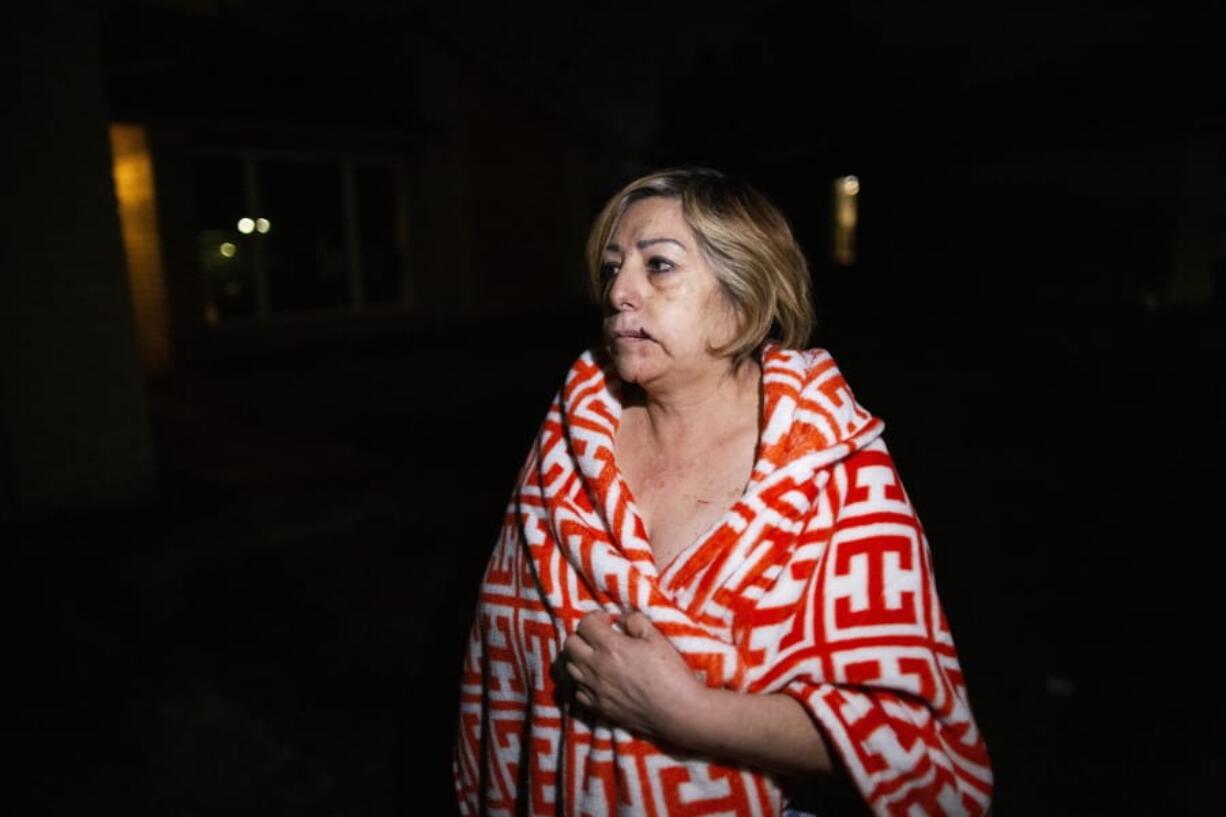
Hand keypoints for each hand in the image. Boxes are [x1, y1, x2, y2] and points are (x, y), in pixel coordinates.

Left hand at [560, 610, 703, 740]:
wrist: (677, 711)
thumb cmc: (670, 673)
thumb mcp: (657, 638)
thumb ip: (635, 621)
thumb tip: (621, 619)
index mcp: (610, 647)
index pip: (585, 624)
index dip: (596, 617)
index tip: (609, 621)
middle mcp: (596, 668)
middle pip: (569, 644)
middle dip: (582, 636)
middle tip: (600, 638)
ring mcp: (594, 690)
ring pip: (569, 667)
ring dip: (579, 658)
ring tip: (598, 658)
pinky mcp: (598, 708)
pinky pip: (577, 692)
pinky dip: (583, 683)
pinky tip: (599, 681)